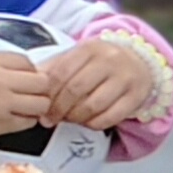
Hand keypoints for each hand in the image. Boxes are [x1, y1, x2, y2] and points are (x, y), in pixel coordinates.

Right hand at [0, 52, 56, 146]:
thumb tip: (19, 72)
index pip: (27, 61)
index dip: (30, 71)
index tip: (27, 78)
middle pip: (40, 81)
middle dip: (40, 88)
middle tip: (33, 94)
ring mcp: (0, 103)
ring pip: (40, 103)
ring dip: (37, 106)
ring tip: (25, 108)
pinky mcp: (0, 125)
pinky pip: (28, 122)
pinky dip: (26, 121)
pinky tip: (14, 119)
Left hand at [45, 37, 163, 131]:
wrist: (140, 62)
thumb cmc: (102, 62)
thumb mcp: (79, 57)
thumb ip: (56, 67)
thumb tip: (32, 84)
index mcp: (89, 48)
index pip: (61, 73)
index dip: (48, 94)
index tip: (40, 107)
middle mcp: (109, 60)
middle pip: (75, 90)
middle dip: (58, 109)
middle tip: (50, 119)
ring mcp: (125, 78)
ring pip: (92, 106)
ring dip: (75, 118)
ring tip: (69, 119)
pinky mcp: (136, 96)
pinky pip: (111, 117)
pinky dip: (94, 124)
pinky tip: (88, 122)